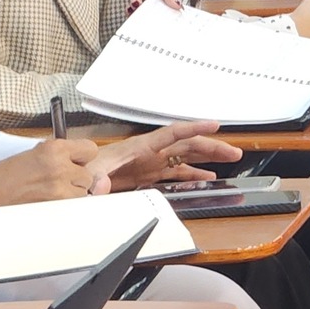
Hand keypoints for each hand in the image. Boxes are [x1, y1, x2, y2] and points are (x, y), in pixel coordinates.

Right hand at [0, 138, 101, 204]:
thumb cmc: (6, 173)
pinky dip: (65, 205)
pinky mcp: (56, 207)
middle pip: (88, 175)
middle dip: (76, 177)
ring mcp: (59, 190)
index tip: (78, 160)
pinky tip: (49, 200)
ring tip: (52, 190)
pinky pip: (72, 206)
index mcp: (54, 149)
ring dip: (72, 193)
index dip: (84, 156)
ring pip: (82, 193)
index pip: (90, 150)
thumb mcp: (35, 152)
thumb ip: (60, 153)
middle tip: (59, 178)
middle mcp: (60, 167)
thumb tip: (77, 158)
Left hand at [90, 121, 239, 191]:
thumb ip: (93, 179)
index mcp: (138, 147)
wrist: (75, 178)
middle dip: (211, 146)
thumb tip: (101, 184)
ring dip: (207, 159)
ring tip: (229, 160)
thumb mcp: (87, 172)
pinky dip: (192, 175)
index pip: (171, 133)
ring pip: (185, 158)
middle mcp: (149, 152)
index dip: (194, 128)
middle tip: (234, 152)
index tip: (214, 125)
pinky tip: (207, 178)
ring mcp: (150, 163)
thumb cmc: (82, 169)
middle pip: (186, 145)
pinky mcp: (148, 175)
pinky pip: (176, 174)